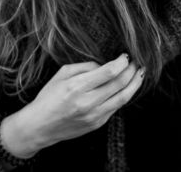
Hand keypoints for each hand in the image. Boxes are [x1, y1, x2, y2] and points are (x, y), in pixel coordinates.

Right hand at [1, 53, 143, 156]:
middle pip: (119, 84)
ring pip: (123, 98)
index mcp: (77, 86)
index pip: (109, 72)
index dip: (122, 62)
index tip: (126, 55)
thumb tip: (104, 64)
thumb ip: (85, 67)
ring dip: (135, 84)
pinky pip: (116, 107)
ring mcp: (94, 115)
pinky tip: (127, 87)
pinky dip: (124, 95)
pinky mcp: (97, 124)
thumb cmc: (49, 96)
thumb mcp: (62, 74)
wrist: (40, 126)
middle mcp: (87, 102)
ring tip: (140, 74)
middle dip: (131, 71)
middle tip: (137, 62)